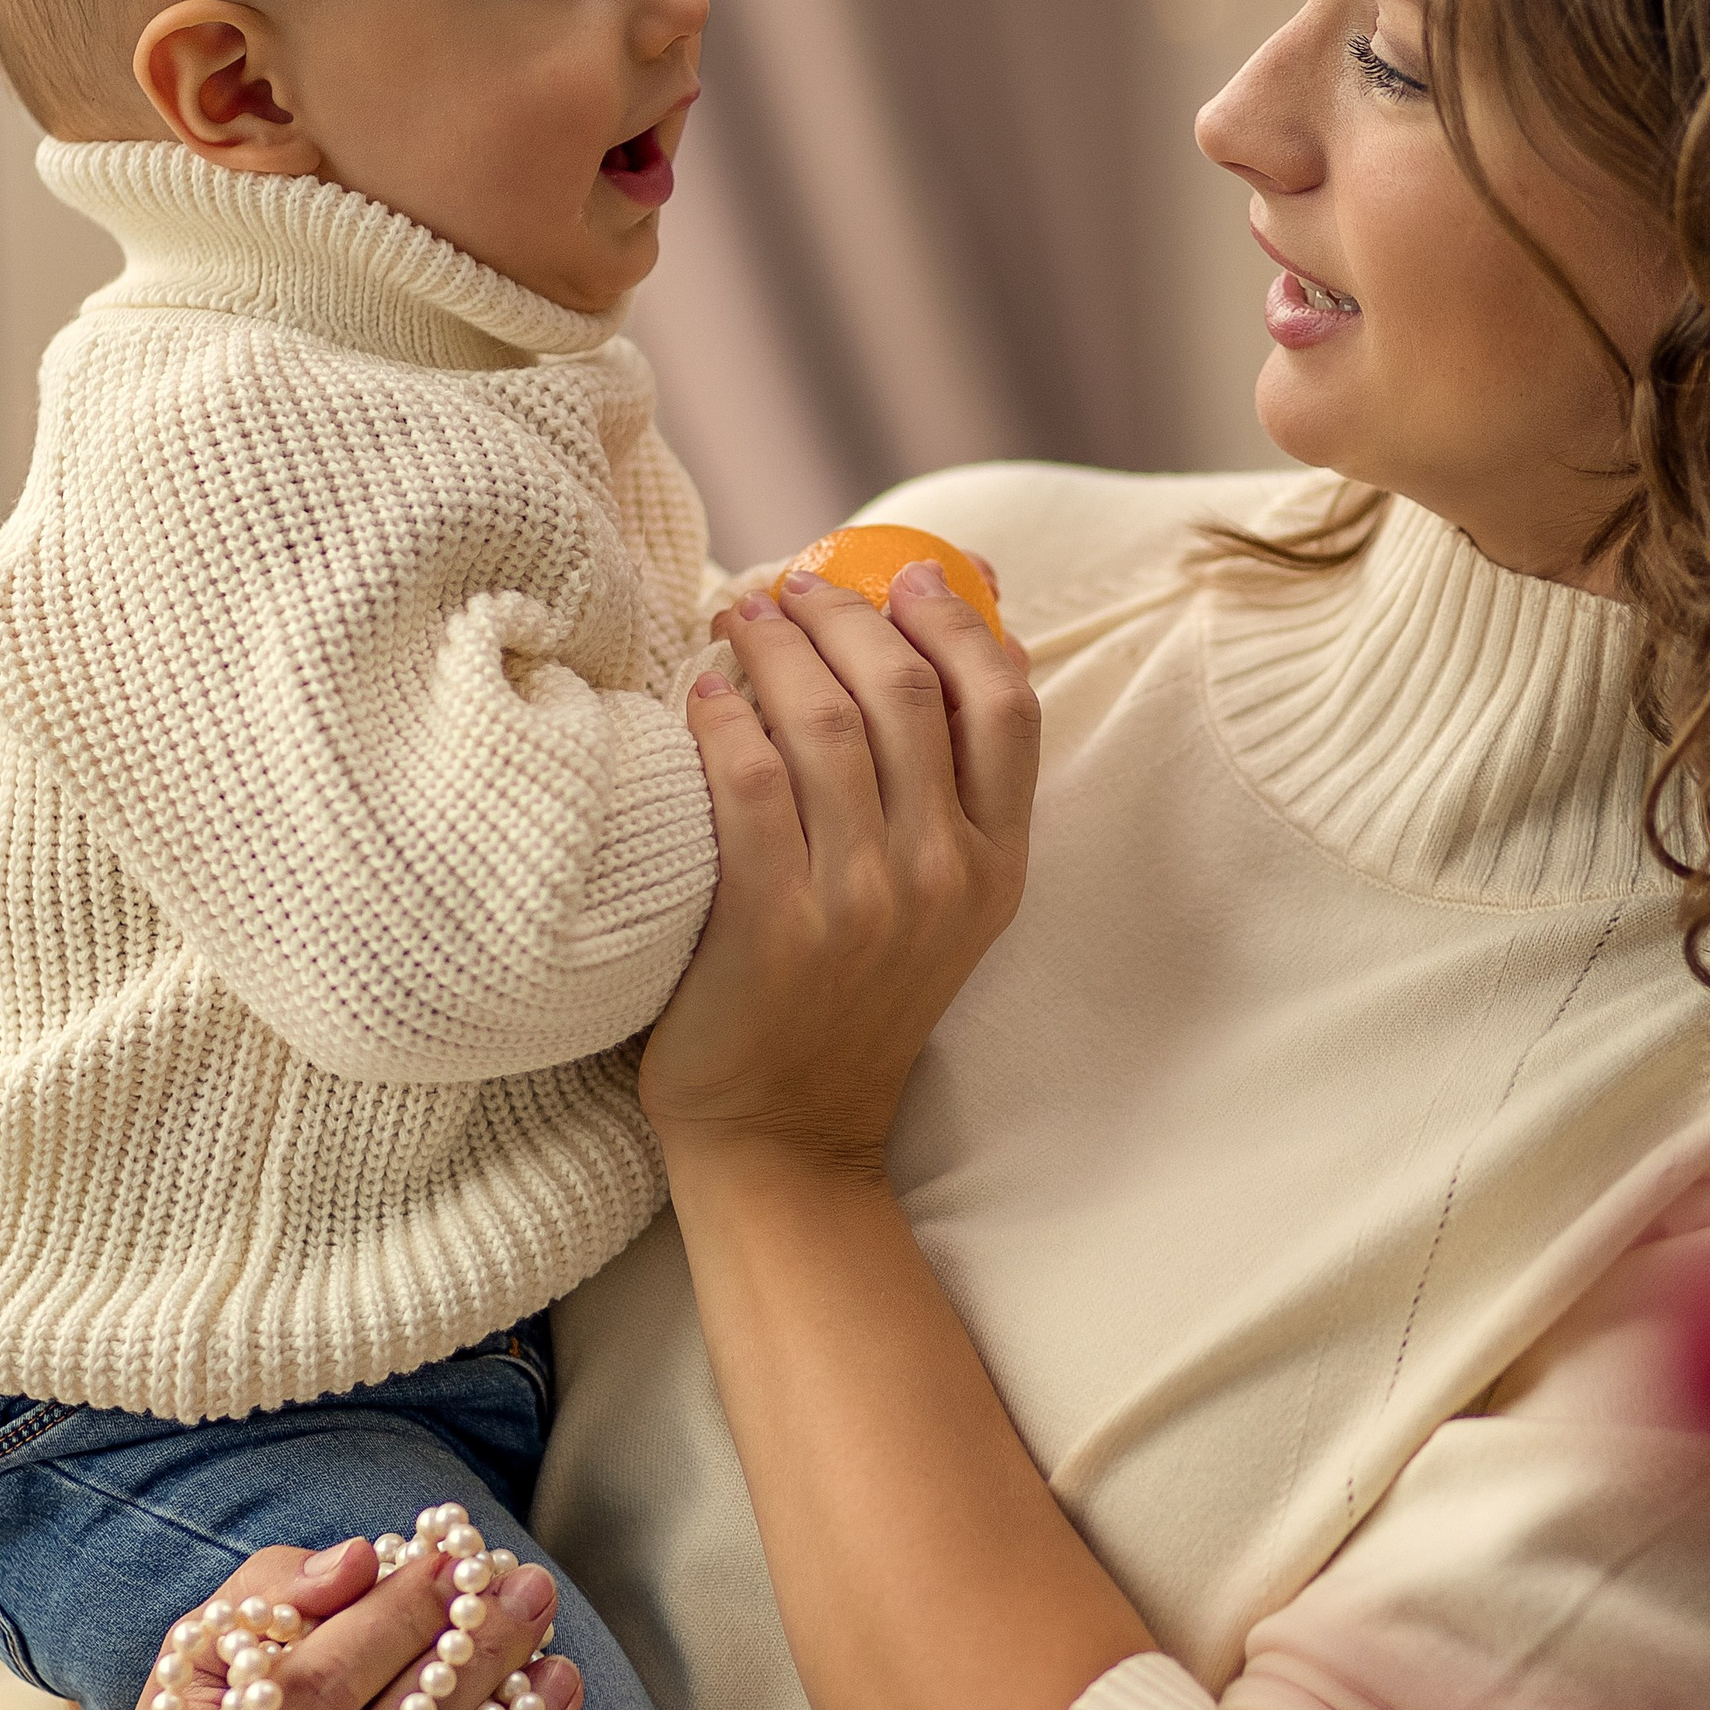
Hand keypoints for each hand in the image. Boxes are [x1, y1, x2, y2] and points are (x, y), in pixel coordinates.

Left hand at [637, 562, 1039, 1175]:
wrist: (788, 1135)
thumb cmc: (845, 1007)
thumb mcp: (936, 912)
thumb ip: (939, 804)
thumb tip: (907, 659)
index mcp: (997, 866)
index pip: (1007, 706)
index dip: (959, 622)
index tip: (907, 575)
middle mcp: (943, 876)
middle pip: (907, 691)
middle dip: (845, 612)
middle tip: (792, 584)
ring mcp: (862, 899)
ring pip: (825, 718)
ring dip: (775, 644)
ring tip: (740, 616)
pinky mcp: (775, 920)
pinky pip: (750, 777)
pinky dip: (724, 715)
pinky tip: (702, 690)